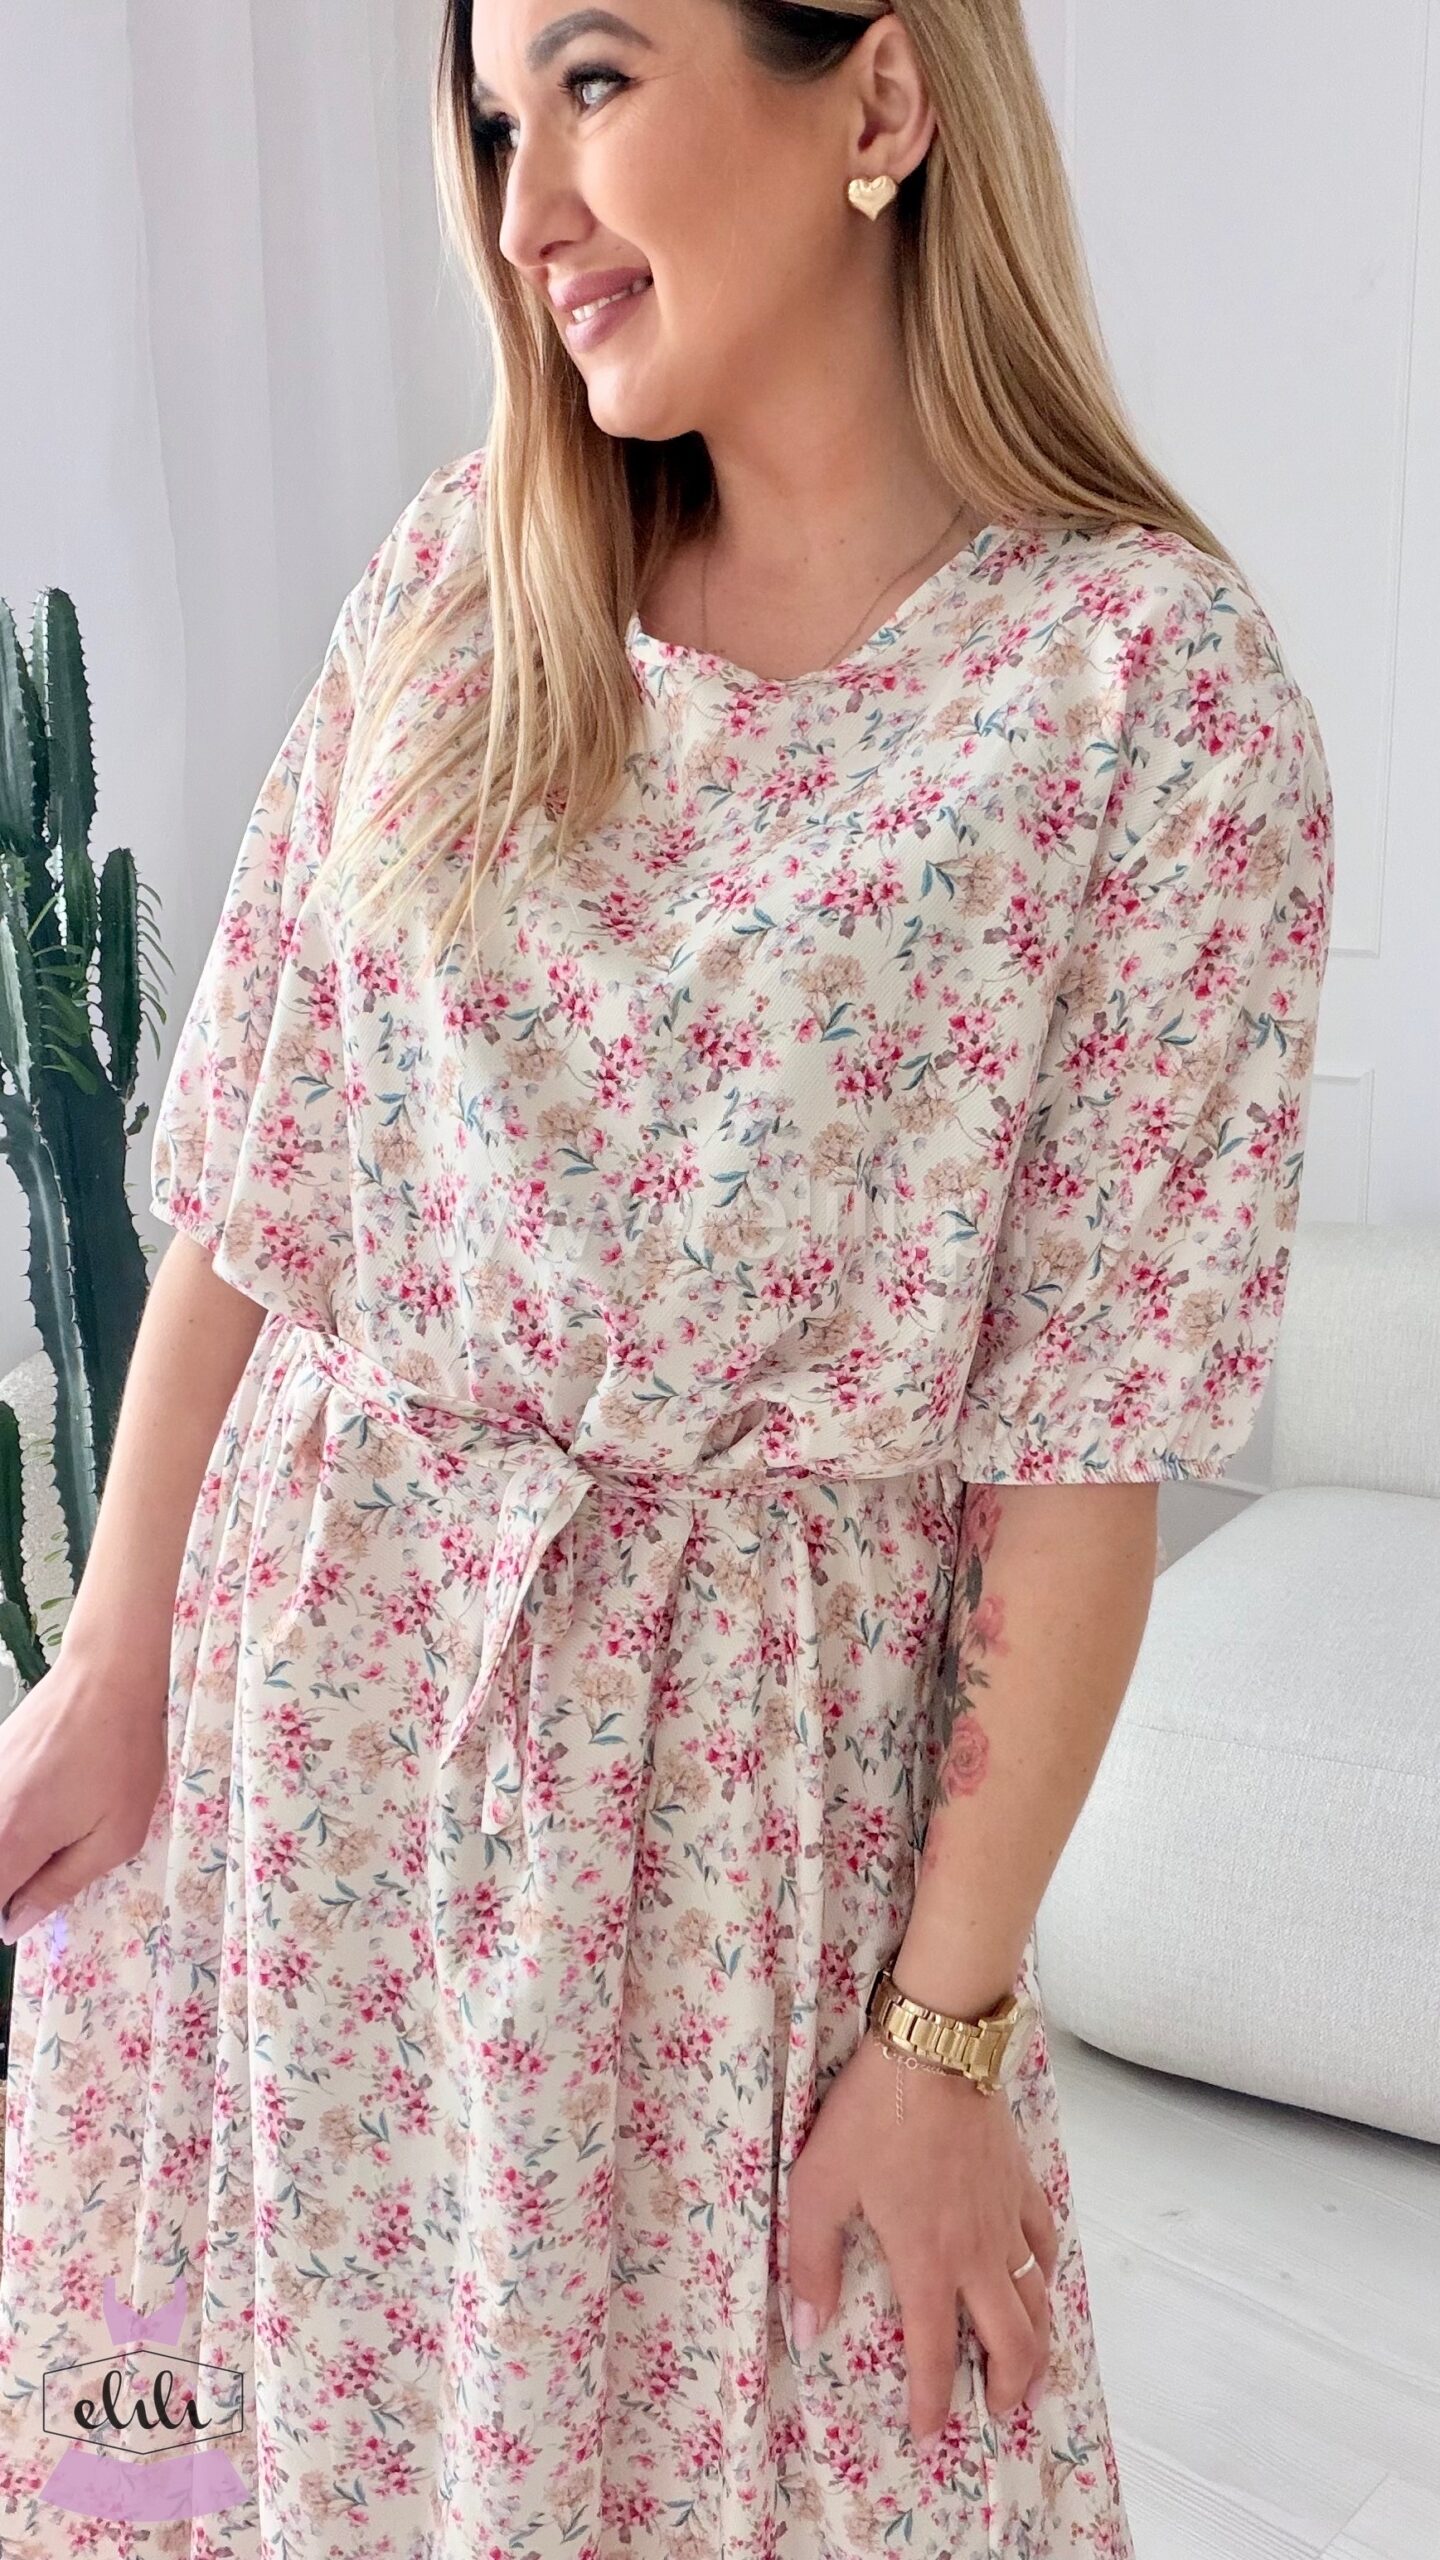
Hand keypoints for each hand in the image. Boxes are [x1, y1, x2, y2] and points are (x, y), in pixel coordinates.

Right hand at [0, 1646, 167, 1942]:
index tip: (27, 1908)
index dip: (5, 1915)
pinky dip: (10, 1817)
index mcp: (14, 1840)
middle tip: (44, 1867)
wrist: (107, 1677)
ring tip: (53, 1828)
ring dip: (11, 1847)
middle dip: (7, 1878)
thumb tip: (16, 1923)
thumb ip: (60, 1885)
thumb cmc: (123, 1756)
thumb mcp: (115, 1835)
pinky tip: (46, 1799)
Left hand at [783, 2026, 1058, 2445]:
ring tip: (1029, 2367)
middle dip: (1010, 2387)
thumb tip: (808, 2331)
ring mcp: (1006, 2216)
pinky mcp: (1020, 2181)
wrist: (934, 2047)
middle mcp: (976, 2253)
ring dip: (1038, 2343)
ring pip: (1039, 2299)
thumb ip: (811, 2263)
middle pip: (1014, 2341)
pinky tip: (1038, 2276)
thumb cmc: (872, 2115)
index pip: (934, 2354)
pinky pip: (1046, 2240)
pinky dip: (1046, 2271)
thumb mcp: (818, 2186)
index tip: (930, 2431)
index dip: (933, 2402)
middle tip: (999, 2411)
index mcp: (926, 2262)